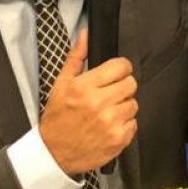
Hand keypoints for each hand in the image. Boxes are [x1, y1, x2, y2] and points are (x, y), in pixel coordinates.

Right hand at [40, 30, 137, 175]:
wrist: (53, 153)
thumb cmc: (57, 117)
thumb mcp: (61, 84)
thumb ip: (76, 57)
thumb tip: (86, 35)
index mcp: (85, 87)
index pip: (121, 66)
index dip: (120, 68)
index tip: (115, 73)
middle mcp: (99, 104)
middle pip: (131, 83)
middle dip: (122, 86)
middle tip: (109, 94)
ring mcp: (110, 123)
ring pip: (134, 103)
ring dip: (123, 106)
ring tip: (107, 111)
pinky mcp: (118, 139)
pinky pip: (134, 123)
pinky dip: (124, 124)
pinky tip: (109, 126)